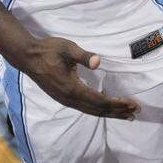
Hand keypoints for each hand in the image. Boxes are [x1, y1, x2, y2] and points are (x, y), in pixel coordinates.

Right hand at [21, 36, 138, 118]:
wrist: (27, 57)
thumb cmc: (48, 50)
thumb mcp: (67, 48)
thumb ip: (83, 56)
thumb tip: (98, 62)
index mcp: (72, 88)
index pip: (100, 100)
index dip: (116, 103)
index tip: (131, 103)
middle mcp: (69, 99)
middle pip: (97, 110)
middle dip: (117, 111)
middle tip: (134, 112)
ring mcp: (65, 100)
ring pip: (91, 111)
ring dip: (109, 113)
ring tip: (124, 114)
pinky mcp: (63, 98)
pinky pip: (84, 108)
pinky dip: (98, 109)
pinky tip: (105, 107)